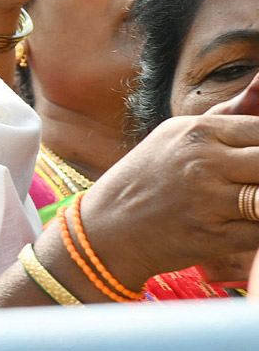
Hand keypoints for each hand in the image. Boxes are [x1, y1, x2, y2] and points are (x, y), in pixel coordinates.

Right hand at [81, 71, 258, 288]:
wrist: (106, 226)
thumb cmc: (148, 175)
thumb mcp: (177, 134)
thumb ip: (228, 113)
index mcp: (198, 132)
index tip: (252, 160)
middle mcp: (204, 163)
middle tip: (249, 177)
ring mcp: (209, 201)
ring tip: (244, 195)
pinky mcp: (214, 237)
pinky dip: (256, 228)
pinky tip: (240, 222)